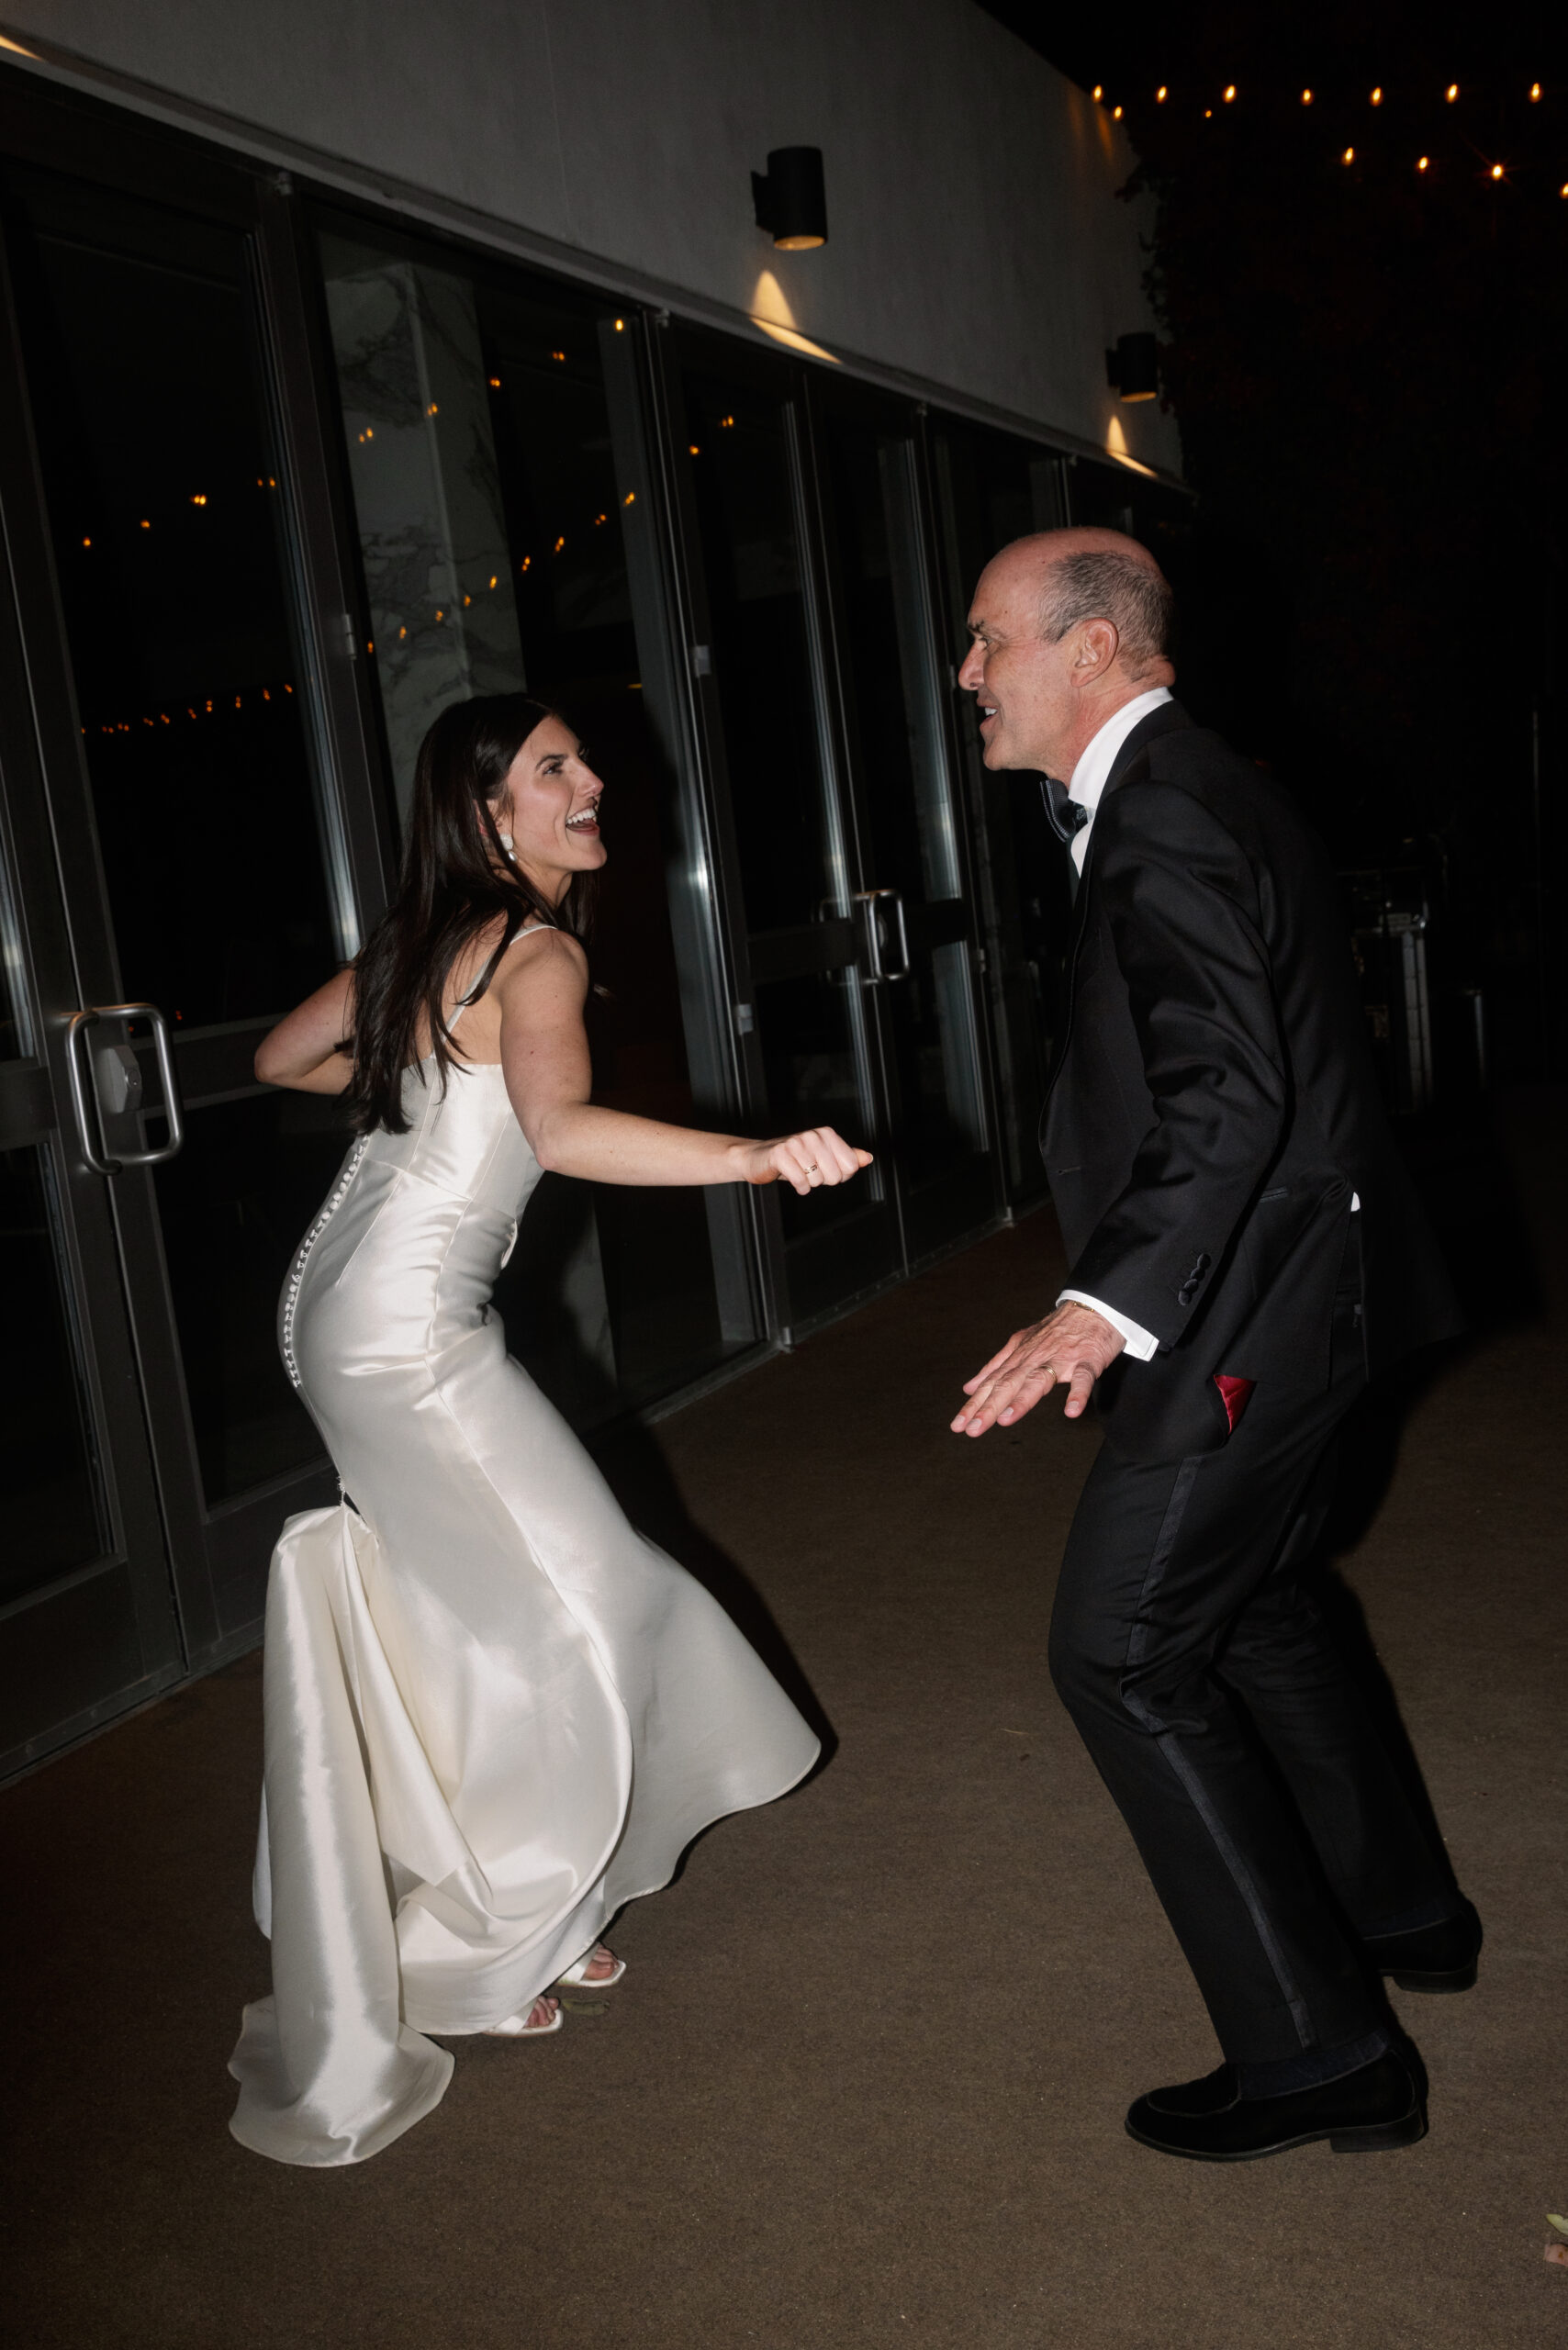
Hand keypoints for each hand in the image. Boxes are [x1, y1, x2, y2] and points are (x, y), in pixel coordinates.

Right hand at [743, 1127, 872, 1195]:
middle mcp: (813, 1135)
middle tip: (808, 1171)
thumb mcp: (823, 1157)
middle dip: (823, 1180)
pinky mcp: (781, 1155)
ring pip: (818, 1180)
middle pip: (836, 1176)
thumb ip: (847, 1157)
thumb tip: (868, 1158)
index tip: (825, 1168)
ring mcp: (796, 1144)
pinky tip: (792, 1179)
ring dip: (808, 1183)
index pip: (850, 1166)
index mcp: (827, 1134)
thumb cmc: (793, 1159)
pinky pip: (801, 1182)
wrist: (757, 1158)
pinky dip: (799, 1187)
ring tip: (798, 1171)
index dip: (839, 1175)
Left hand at [951, 1301, 1124, 1436]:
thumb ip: (995, 1367)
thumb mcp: (1021, 1345)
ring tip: (1005, 1419)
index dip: (974, 1404)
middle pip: (1009, 1384)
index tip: (958, 1425)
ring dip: (1022, 1400)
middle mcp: (1035, 1358)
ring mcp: (1061, 1359)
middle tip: (972, 1429)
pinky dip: (1077, 1394)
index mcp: (1019, 1357)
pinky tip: (1071, 1411)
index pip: (992, 1383)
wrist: (1092, 1307)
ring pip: (1038, 1380)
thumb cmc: (1057, 1330)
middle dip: (989, 1407)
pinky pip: (1082, 1378)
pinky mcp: (1087, 1360)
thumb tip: (969, 1387)